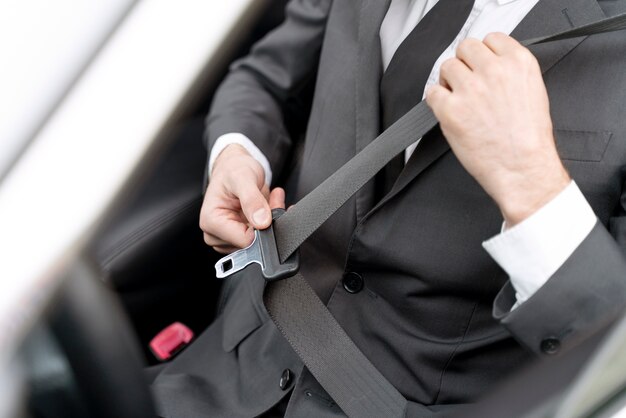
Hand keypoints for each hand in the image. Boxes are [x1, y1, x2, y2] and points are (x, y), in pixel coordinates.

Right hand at [200, 144, 284, 253]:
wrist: (234, 168)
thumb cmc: (233, 170)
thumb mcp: (243, 178)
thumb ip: (252, 199)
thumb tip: (262, 222)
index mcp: (211, 222)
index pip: (244, 241)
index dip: (261, 227)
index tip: (267, 208)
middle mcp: (216, 234)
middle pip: (253, 243)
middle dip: (267, 223)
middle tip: (271, 201)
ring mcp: (227, 238)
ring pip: (260, 241)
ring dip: (271, 222)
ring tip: (268, 201)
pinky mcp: (238, 238)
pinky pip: (261, 238)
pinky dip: (270, 223)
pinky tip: (268, 207)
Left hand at [426, 33, 569, 225]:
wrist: (522, 168)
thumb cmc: (528, 138)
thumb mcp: (532, 90)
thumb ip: (510, 71)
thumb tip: (488, 64)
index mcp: (518, 63)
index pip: (490, 39)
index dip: (483, 54)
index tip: (480, 66)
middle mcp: (494, 71)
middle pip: (465, 48)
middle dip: (464, 64)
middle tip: (467, 83)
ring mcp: (470, 89)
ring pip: (447, 66)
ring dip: (449, 81)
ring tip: (459, 99)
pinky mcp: (450, 110)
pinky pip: (432, 93)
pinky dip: (437, 101)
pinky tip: (450, 112)